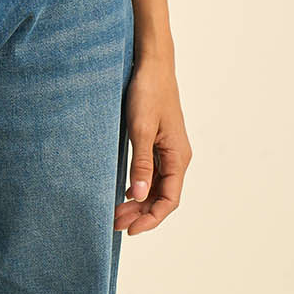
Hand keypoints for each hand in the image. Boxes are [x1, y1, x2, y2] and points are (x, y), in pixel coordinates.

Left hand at [114, 49, 190, 235]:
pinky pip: (154, 172)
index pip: (169, 200)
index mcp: (178, 156)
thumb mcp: (141, 128)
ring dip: (139, 200)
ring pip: (157, 185)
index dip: (150, 219)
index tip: (130, 230)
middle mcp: (178, 156)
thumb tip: (139, 196)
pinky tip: (126, 190)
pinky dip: (140, 185)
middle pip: (163, 196)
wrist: (152, 63)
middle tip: (115, 222)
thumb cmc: (149, 92)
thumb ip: (141, 163)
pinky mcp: (160, 141)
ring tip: (117, 211)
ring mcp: (170, 149)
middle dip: (141, 213)